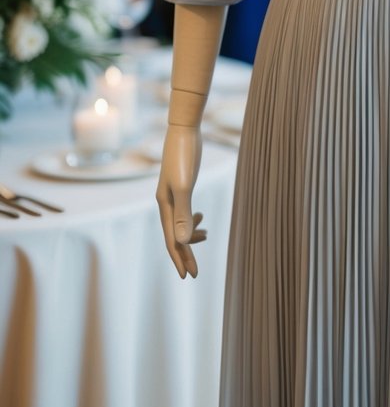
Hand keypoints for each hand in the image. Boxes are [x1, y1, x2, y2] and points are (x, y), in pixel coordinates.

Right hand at [156, 124, 205, 278]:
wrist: (184, 129)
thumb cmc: (184, 156)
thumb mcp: (184, 186)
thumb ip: (183, 213)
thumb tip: (181, 242)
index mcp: (165, 206)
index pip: (171, 240)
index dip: (180, 259)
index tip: (188, 276)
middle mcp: (166, 202)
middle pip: (174, 235)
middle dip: (184, 254)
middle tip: (196, 272)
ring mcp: (172, 193)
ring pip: (179, 223)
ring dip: (190, 235)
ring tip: (207, 236)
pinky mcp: (181, 185)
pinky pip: (184, 210)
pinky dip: (192, 218)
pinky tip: (201, 216)